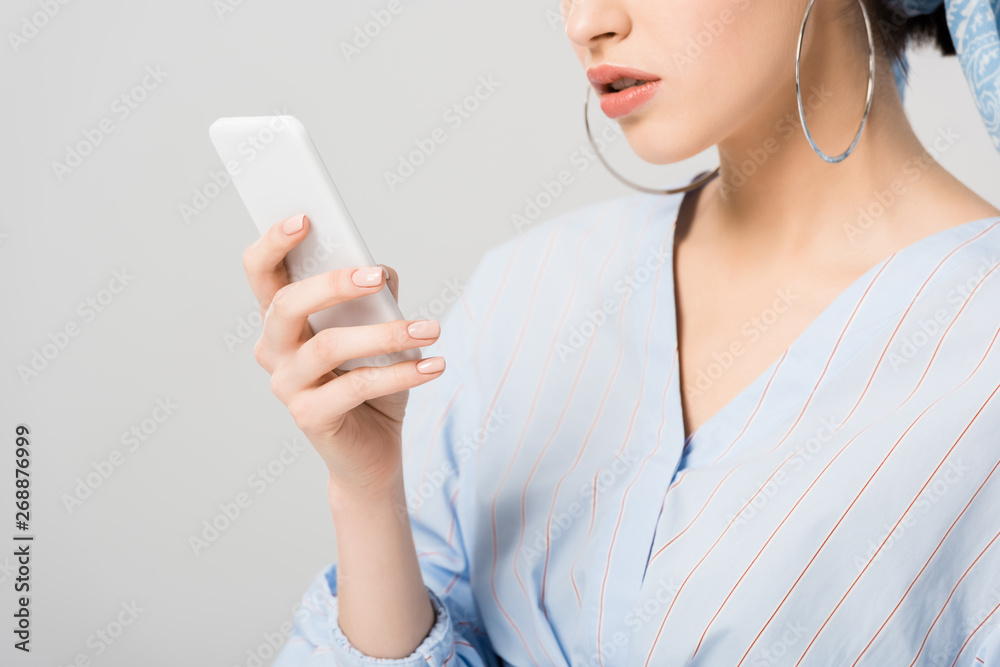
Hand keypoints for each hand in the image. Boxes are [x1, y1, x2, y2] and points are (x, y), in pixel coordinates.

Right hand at [242, 214, 444, 492]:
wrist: (372, 449)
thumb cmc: (371, 381)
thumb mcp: (376, 329)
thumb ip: (373, 296)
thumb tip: (381, 270)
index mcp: (282, 318)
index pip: (261, 272)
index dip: (274, 242)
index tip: (305, 217)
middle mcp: (273, 349)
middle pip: (286, 304)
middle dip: (333, 284)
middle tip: (377, 276)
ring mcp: (286, 385)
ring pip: (328, 346)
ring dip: (386, 334)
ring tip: (430, 328)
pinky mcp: (309, 416)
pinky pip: (356, 386)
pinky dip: (401, 374)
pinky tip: (434, 365)